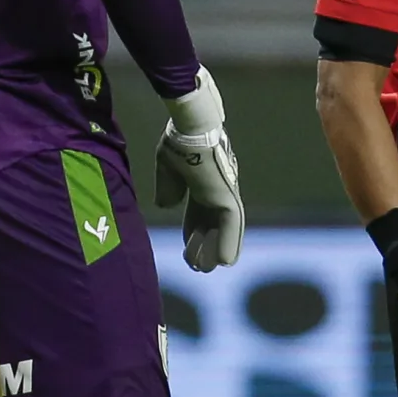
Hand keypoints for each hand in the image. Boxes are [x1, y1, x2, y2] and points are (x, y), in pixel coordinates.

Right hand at [154, 67, 243, 270]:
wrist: (191, 126)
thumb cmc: (179, 140)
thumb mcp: (168, 167)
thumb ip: (168, 186)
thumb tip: (166, 206)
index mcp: (202, 184)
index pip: (198, 214)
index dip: (192, 232)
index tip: (186, 248)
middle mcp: (216, 191)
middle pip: (211, 225)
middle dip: (202, 245)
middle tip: (196, 266)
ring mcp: (224, 195)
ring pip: (223, 229)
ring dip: (213, 249)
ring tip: (206, 269)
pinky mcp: (228, 197)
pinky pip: (231, 226)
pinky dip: (227, 243)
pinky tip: (224, 262)